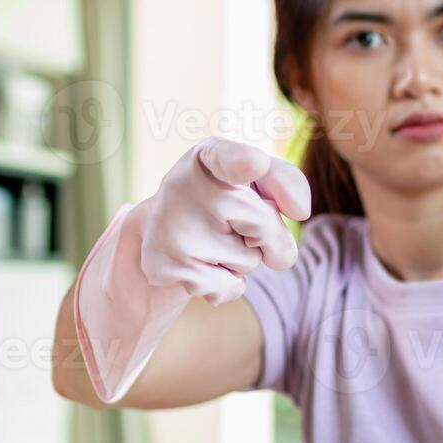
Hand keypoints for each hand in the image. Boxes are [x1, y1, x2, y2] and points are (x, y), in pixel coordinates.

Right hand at [74, 137, 310, 402]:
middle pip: (260, 221)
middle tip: (247, 233)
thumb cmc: (214, 218)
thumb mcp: (243, 192)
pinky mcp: (164, 269)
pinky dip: (227, 288)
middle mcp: (180, 186)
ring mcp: (168, 230)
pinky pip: (229, 287)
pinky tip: (200, 276)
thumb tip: (298, 211)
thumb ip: (279, 187)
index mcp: (205, 158)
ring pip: (250, 258)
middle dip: (270, 237)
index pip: (228, 154)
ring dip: (246, 263)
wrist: (144, 261)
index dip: (249, 163)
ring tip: (212, 251)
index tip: (253, 166)